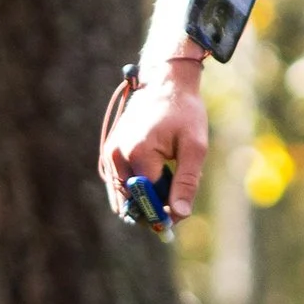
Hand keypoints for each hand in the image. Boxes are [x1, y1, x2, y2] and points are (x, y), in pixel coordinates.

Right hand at [98, 57, 209, 218]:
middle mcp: (117, 156)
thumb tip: (179, 215)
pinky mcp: (109, 154)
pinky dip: (136, 189)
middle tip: (174, 207)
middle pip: (131, 202)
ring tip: (167, 184)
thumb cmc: (184, 112)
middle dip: (152, 209)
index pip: (148, 198)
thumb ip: (187, 182)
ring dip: (144, 199)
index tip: (177, 219)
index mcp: (138, 153)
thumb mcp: (195, 147)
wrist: (165, 83)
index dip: (163, 212)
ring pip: (123, 197)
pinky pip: (120, 185)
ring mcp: (110, 155)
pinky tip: (156, 178)